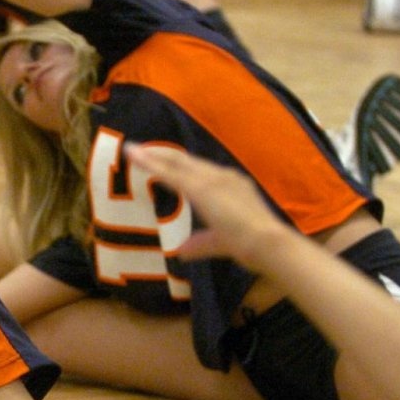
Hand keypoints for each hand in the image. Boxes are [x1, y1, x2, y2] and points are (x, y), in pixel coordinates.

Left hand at [123, 142, 290, 268]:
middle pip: (186, 161)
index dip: (179, 164)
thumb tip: (183, 251)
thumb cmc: (252, 245)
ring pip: (177, 163)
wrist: (267, 243)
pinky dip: (152, 164)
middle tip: (139, 148)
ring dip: (153, 155)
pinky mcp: (202, 188)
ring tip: (132, 149)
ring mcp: (212, 180)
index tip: (162, 159)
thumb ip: (200, 244)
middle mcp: (222, 176)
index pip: (199, 171)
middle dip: (162, 154)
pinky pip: (171, 174)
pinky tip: (135, 157)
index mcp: (231, 185)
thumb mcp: (220, 243)